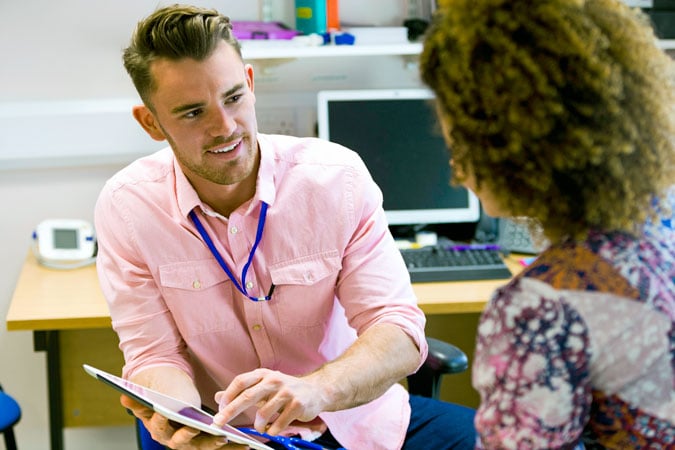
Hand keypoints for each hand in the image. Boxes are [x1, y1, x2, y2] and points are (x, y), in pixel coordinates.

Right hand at [120, 394, 247, 448]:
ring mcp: (192, 444)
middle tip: (198, 429)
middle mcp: (175, 440)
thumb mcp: (150, 397)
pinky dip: (232, 447)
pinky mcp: (207, 443)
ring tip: (226, 438)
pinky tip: (245, 444)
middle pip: (182, 442)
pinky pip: (219, 447)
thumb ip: (139, 399)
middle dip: (190, 437)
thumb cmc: (162, 398)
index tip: (165, 412)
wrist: (173, 404)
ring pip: (203, 447)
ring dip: (215, 445)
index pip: (159, 426)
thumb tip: (124, 396)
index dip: (161, 420)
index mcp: (159, 429)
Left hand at [212, 368, 328, 435]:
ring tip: (262, 427)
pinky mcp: (297, 405)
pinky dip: (273, 430)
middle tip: (219, 423)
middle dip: (230, 412)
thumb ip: (241, 392)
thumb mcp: (263, 386)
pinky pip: (278, 424)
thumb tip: (217, 397)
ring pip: (263, 414)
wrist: (316, 391)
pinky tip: (274, 428)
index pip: (240, 381)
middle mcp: (274, 381)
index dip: (228, 395)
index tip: (219, 409)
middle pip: (247, 397)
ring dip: (259, 426)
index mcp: (264, 374)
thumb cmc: (285, 389)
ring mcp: (287, 392)